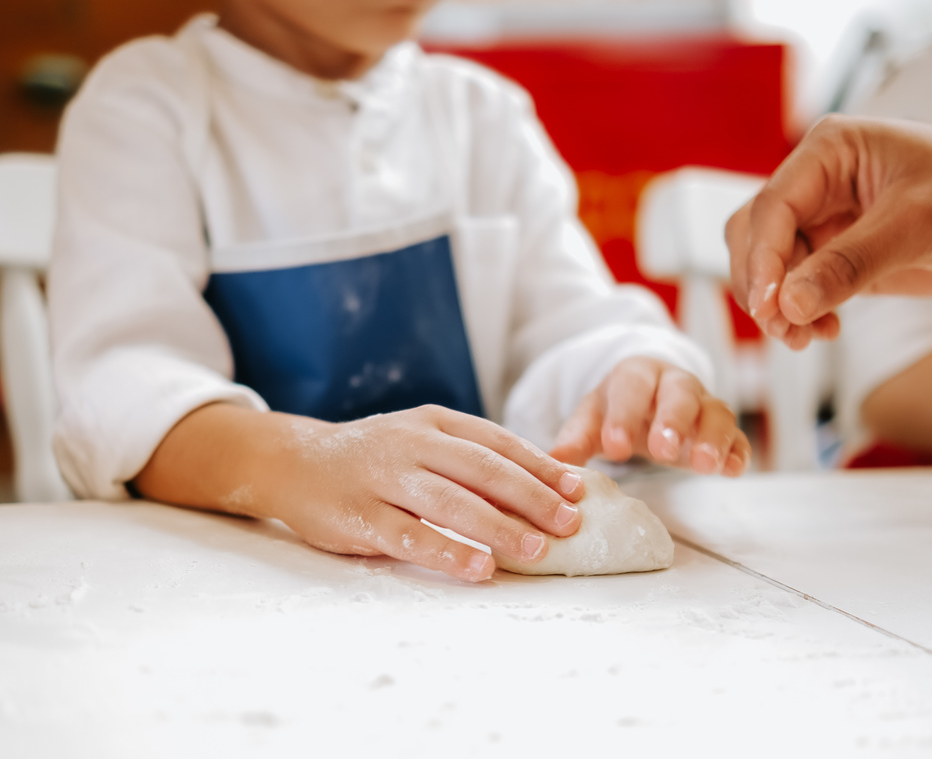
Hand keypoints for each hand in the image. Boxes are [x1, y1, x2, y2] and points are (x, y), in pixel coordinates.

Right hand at [139, 403, 585, 583]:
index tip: (578, 489)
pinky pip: (408, 535)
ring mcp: (383, 478)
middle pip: (482, 469)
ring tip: (536, 549)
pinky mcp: (357, 515)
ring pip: (450, 502)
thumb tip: (543, 484)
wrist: (293, 462)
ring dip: (498, 526)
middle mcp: (411, 443)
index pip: (498, 441)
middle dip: (531, 496)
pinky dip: (447, 552)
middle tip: (569, 523)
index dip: (540, 465)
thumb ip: (472, 458)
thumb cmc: (376, 457)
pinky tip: (478, 568)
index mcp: (435, 422)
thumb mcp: (423, 441)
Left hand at [549, 357, 750, 476]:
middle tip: (663, 452)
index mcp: (637, 375)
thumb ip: (577, 438)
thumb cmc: (618, 409)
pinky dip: (738, 451)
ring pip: (715, 412)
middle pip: (680, 393)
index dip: (624, 416)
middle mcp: (675, 383)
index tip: (615, 448)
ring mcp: (704, 404)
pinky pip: (737, 436)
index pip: (632, 388)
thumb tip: (555, 460)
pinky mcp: (722, 428)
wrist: (649, 399)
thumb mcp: (593, 418)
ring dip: (712, 438)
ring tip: (705, 466)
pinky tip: (735, 470)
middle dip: (673, 420)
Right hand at [726, 115, 931, 348]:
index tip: (769, 307)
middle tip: (785, 329)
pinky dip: (800, 312)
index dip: (763, 259)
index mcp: (829, 150)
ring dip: (777, 305)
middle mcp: (817, 181)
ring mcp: (825, 219)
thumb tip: (789, 304)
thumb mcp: (915, 224)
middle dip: (763, 285)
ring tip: (806, 337)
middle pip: (755, 234)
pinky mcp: (838, 254)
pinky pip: (797, 285)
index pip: (772, 206)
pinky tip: (824, 329)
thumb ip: (849, 264)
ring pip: (770, 264)